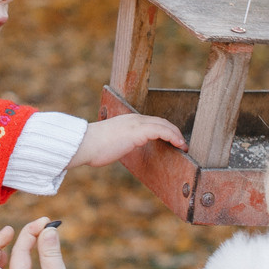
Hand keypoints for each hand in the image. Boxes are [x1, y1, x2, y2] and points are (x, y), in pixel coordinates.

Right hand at [70, 112, 184, 168]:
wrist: (84, 144)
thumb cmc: (92, 147)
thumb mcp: (109, 143)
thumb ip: (118, 143)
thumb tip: (119, 149)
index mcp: (127, 121)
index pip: (151, 122)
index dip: (164, 129)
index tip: (171, 140)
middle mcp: (133, 119)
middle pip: (160, 121)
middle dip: (173, 131)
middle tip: (182, 143)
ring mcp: (136, 124)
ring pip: (164, 124)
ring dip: (176, 135)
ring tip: (184, 146)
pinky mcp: (138, 131)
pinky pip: (161, 130)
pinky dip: (173, 136)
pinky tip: (179, 144)